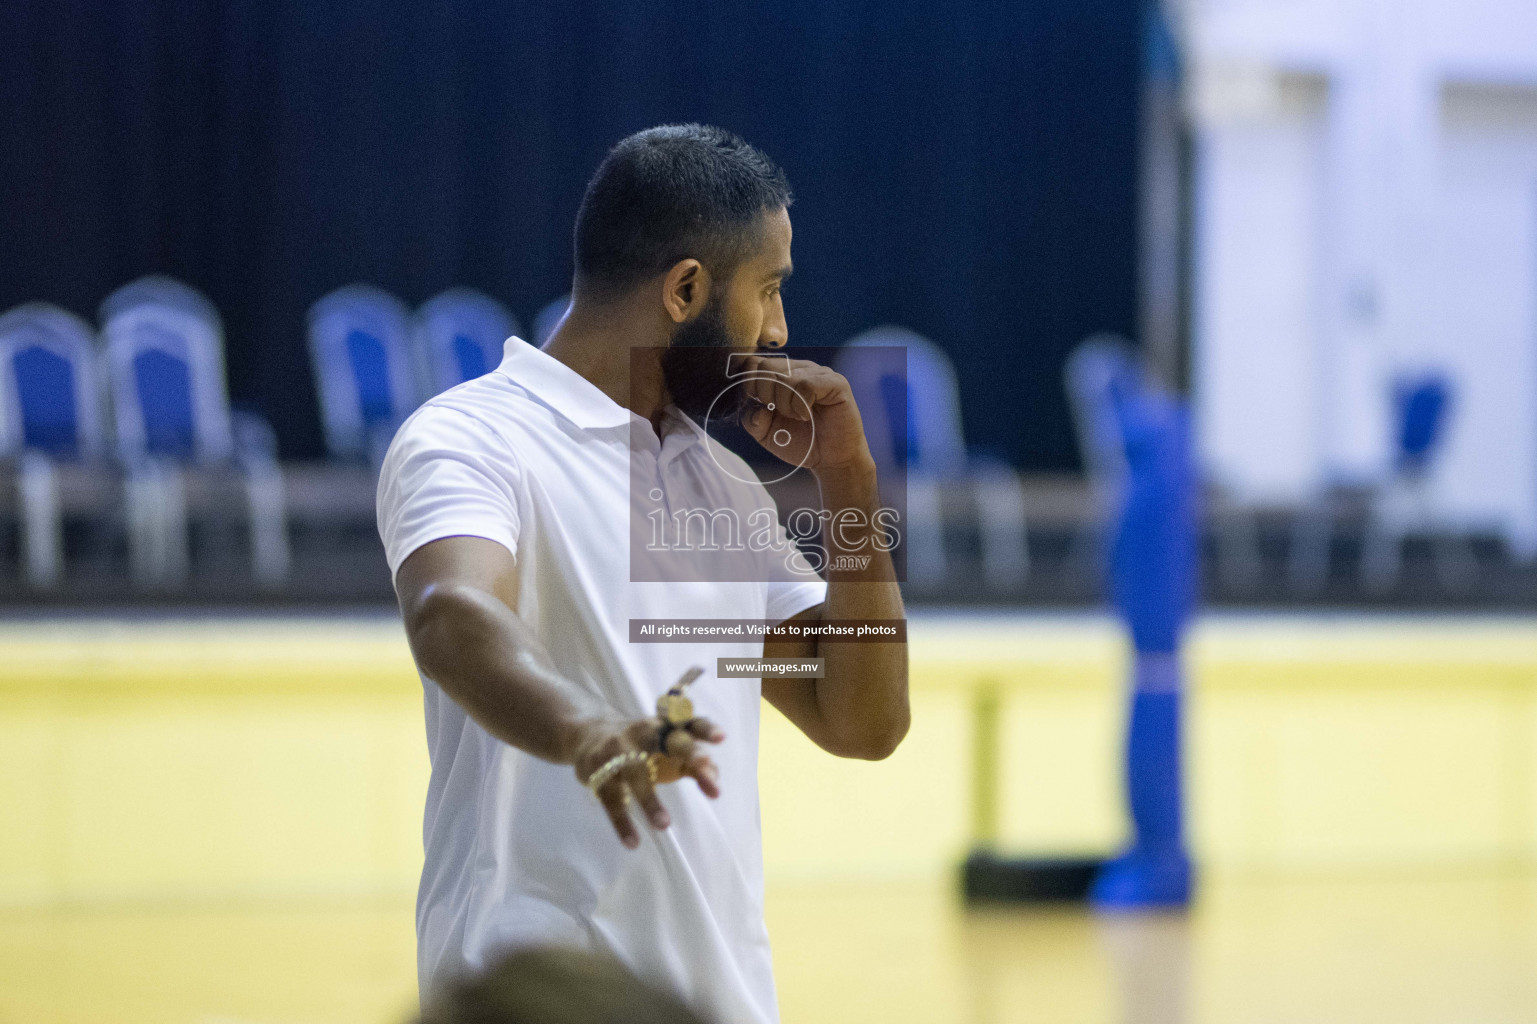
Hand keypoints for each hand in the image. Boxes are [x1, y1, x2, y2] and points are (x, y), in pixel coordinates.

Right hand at [571, 715, 724, 848]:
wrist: (589, 734)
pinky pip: (611, 798)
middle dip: (687, 751)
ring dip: (649, 799)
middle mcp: (644, 731)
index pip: (690, 723)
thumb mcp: (667, 749)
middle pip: (668, 740)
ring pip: (635, 773)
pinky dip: (621, 821)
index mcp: (665, 726)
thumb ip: (693, 764)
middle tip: (704, 766)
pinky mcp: (597, 769)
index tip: (721, 739)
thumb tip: (715, 782)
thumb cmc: (642, 746)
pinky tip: (632, 841)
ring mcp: (618, 748)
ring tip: (664, 824)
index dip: (705, 729)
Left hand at [735, 356, 874, 476]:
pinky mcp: (836, 382)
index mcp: (781, 374)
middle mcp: (800, 368)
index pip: (754, 362)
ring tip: (797, 417)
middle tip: (780, 413)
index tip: (760, 405)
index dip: (749, 385)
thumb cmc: (802, 442)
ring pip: (786, 376)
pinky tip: (806, 416)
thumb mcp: (767, 435)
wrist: (830, 459)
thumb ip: (752, 420)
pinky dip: (800, 406)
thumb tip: (754, 409)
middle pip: (766, 366)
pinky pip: (806, 385)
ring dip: (785, 405)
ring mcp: (819, 373)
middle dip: (765, 395)